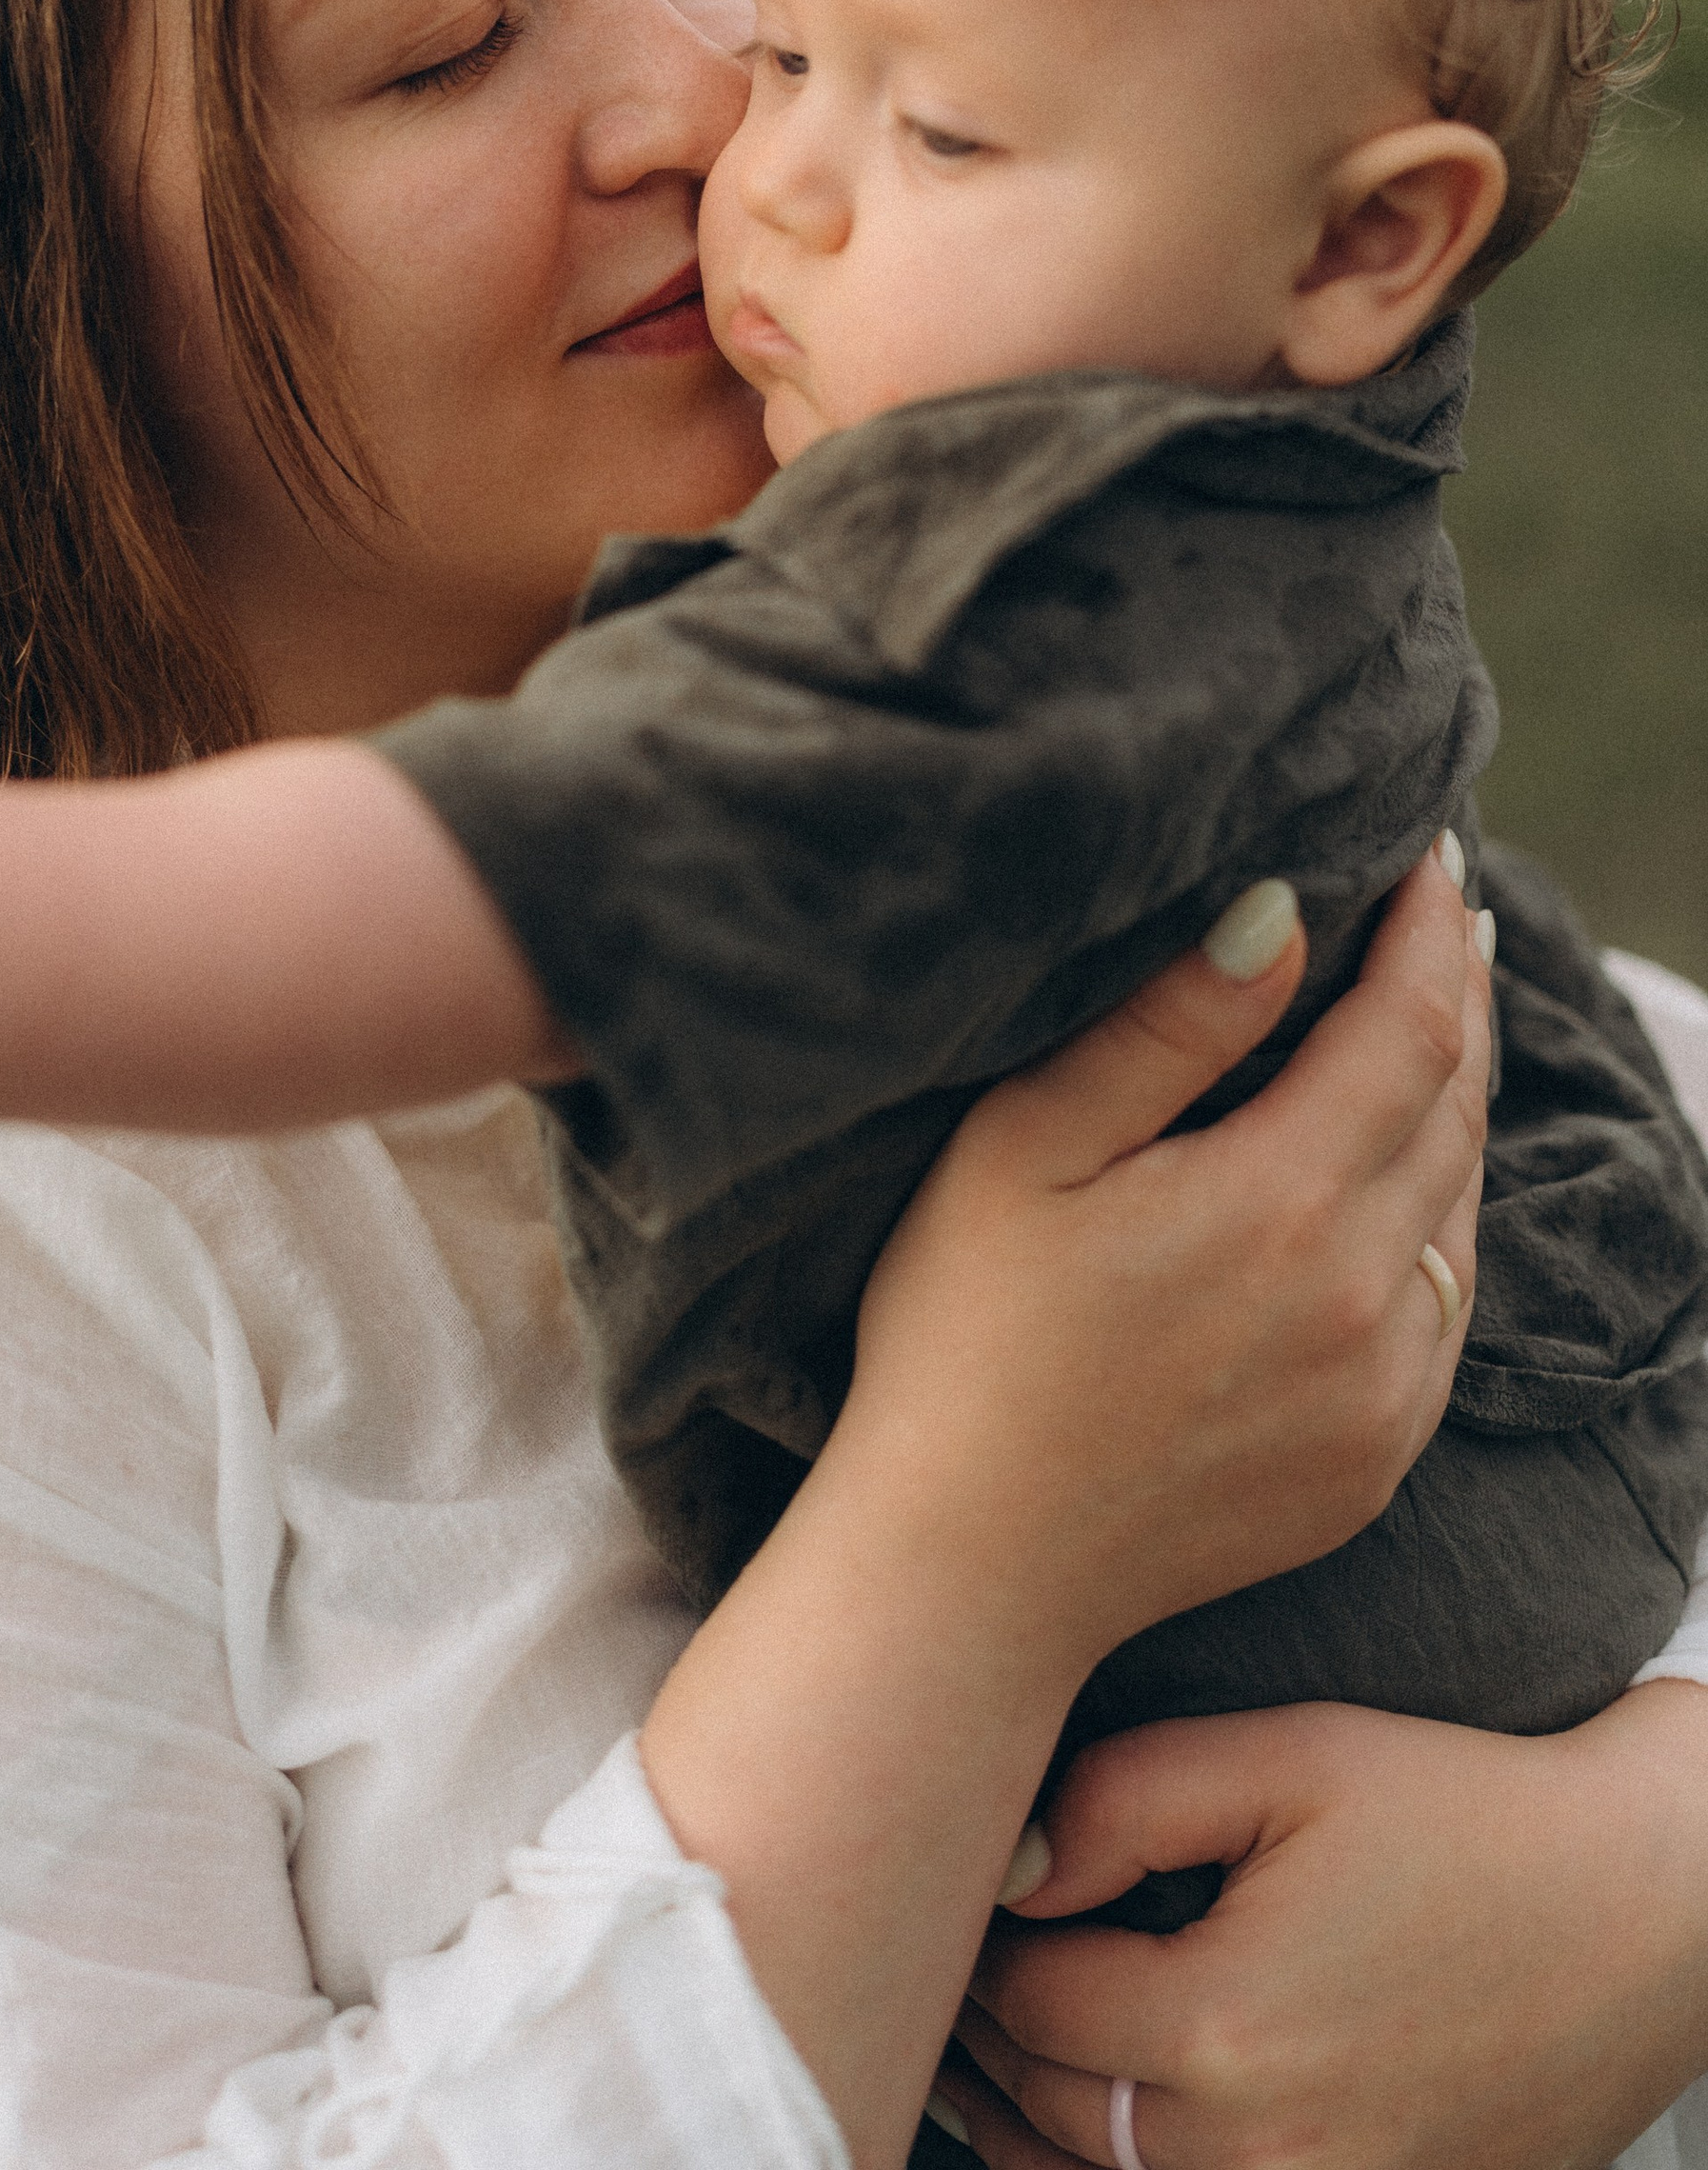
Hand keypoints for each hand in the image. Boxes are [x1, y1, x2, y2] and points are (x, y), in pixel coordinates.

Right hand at [839, 853, 1487, 1683]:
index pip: (1412, 1027)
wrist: (967, 1569)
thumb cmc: (962, 1335)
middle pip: (1456, 1107)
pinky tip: (1398, 1180)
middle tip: (1442, 915)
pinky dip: (1438, 1219)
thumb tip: (1280, 913)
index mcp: (1283, 1205)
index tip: (1429, 855)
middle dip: (1456, 997)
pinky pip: (1447, 1310)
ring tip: (1427, 1022)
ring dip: (1453, 1104)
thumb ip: (1163, 1029)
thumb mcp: (1025, 1147)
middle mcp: (1367, 1304)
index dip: (1431, 931)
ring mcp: (1385, 1396)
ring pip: (1462, 1207)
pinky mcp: (1376, 1462)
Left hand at [944, 1677, 1707, 2169]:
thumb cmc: (1460, 1815)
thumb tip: (1010, 1868)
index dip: (973, 1940)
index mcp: (1225, 2027)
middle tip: (949, 1956)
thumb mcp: (1285, 1756)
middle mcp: (1261, 2152)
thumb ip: (1122, 1798)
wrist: (1634, 1914)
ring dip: (1030, 2118)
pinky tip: (1089, 2110)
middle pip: (1049, 2107)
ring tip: (984, 2043)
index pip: (1022, 2002)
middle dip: (985, 2029)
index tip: (960, 1887)